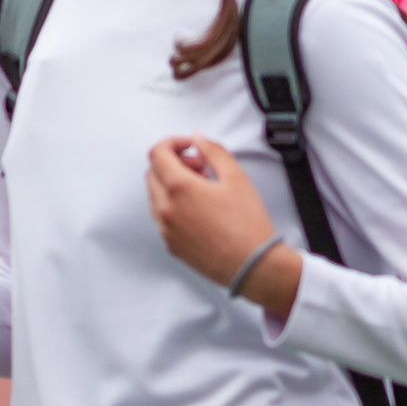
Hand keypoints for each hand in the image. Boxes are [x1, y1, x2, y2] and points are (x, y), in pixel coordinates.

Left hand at [145, 135, 301, 319]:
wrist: (253, 266)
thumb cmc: (247, 225)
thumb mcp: (236, 177)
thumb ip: (213, 151)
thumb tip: (198, 140)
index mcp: (179, 188)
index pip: (157, 153)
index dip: (173, 142)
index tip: (189, 145)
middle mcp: (166, 209)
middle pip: (153, 173)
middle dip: (173, 162)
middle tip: (200, 166)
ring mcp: (166, 230)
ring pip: (155, 195)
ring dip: (172, 184)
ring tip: (203, 189)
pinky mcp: (171, 245)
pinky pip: (162, 217)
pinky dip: (174, 205)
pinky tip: (199, 209)